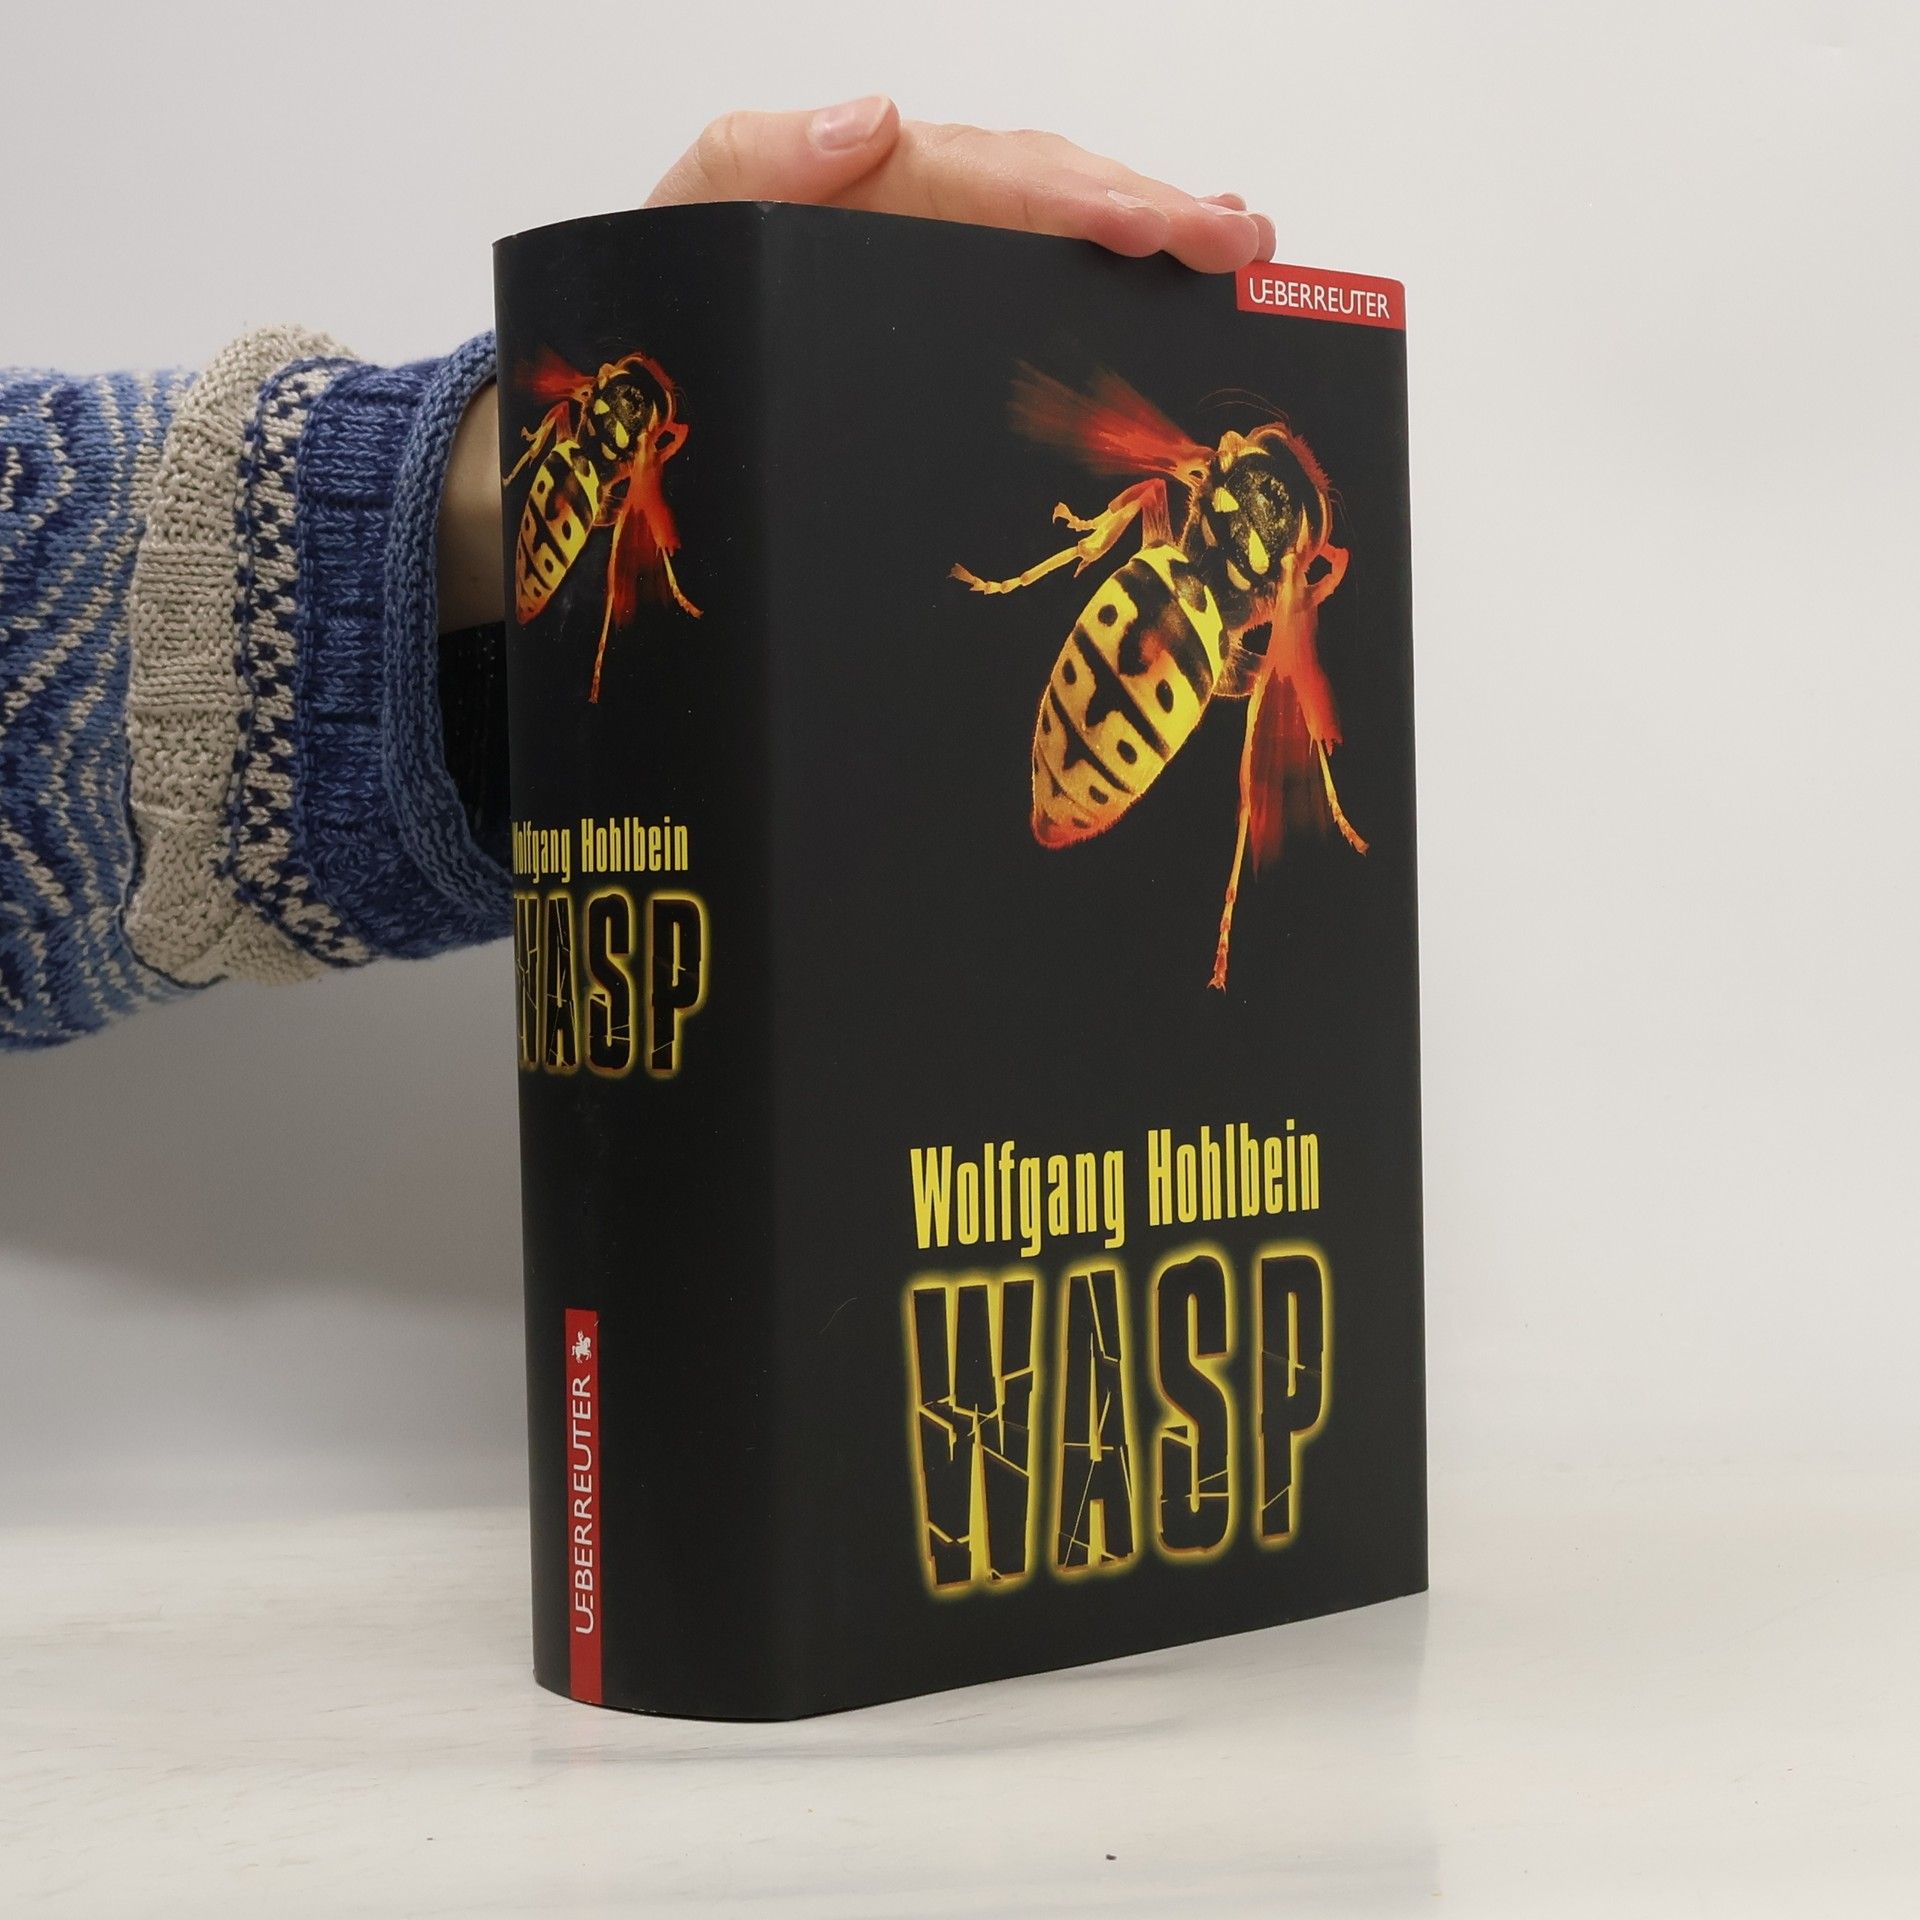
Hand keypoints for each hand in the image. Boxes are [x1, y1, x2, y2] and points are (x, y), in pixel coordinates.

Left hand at [646, 97, 1274, 273]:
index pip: (993, 178)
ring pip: (1055, 229)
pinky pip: (1030, 285)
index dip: (1082, 197)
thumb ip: (754, 160)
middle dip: (1150, 209)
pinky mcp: (931, 319)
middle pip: (1049, 192)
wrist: (632, 386)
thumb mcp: (684, 219)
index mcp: (865, 184)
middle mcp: (913, 211)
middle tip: (1241, 241)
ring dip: (1152, 230)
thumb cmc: (661, 298)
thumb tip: (874, 120)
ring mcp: (929, 263)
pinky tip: (1169, 273)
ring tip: (1237, 246)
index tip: (1158, 225)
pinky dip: (1108, 271)